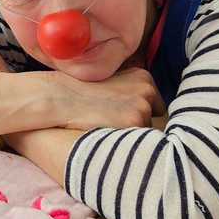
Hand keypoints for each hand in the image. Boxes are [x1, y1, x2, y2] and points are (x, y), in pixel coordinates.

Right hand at [47, 67, 164, 130]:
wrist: (63, 96)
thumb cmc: (83, 91)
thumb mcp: (113, 82)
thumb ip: (131, 91)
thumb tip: (146, 108)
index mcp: (144, 77)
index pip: (155, 104)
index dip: (138, 112)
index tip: (121, 113)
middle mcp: (148, 89)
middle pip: (153, 118)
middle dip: (137, 123)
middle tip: (113, 120)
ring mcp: (143, 105)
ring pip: (146, 131)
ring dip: (132, 133)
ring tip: (109, 126)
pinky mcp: (135, 120)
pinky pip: (139, 140)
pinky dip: (126, 141)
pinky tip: (110, 133)